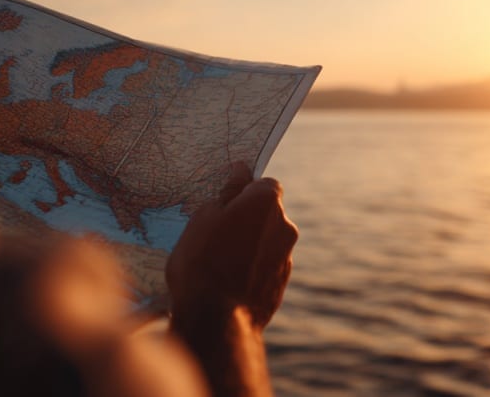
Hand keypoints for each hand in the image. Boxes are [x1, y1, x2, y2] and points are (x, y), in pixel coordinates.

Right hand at [166, 163, 297, 329]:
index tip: (223, 204)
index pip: (264, 184)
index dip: (243, 192)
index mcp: (267, 202)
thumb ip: (228, 191)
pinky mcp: (282, 283)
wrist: (218, 320)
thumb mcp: (205, 217)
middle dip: (245, 220)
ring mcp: (286, 256)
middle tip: (213, 236)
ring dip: (248, 246)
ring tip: (217, 264)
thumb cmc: (203, 261)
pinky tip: (228, 282)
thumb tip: (241, 170)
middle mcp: (285, 225)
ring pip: (266, 241)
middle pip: (266, 213)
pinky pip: (265, 266)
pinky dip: (251, 269)